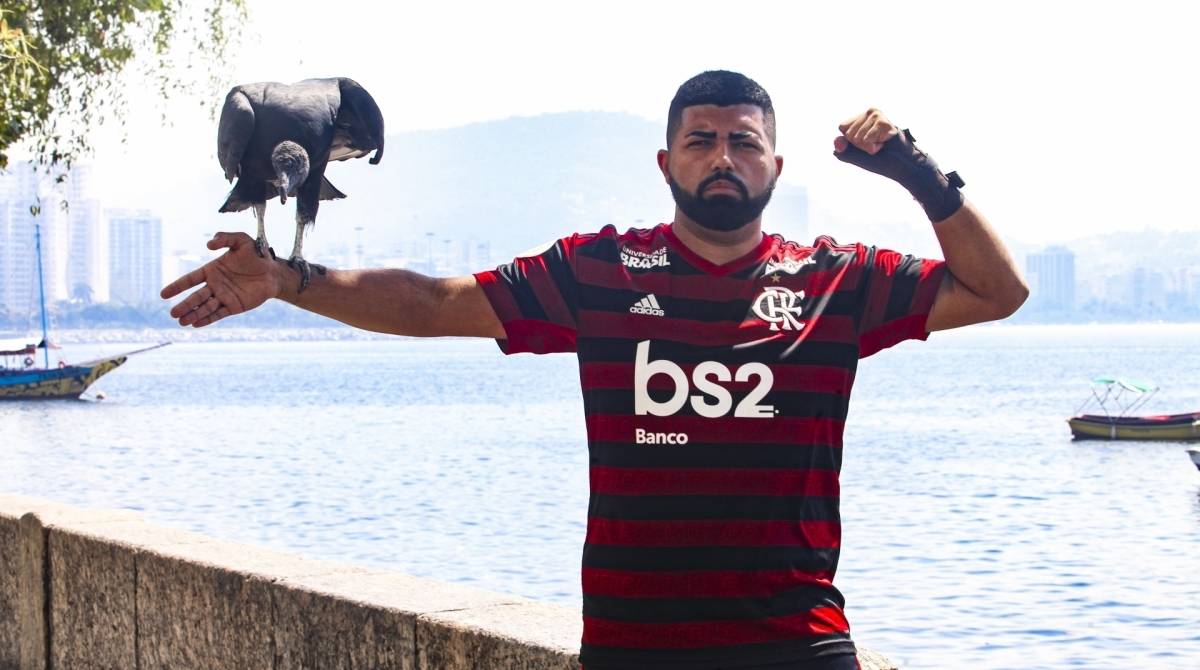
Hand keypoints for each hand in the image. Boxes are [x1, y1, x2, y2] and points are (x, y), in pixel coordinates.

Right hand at [160, 232, 283, 327]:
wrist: (274, 272)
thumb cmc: (257, 255)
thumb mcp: (242, 240)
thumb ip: (225, 238)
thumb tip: (208, 245)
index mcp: (212, 271)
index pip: (190, 280)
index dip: (177, 286)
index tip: (163, 295)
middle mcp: (215, 285)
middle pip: (195, 297)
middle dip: (184, 305)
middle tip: (172, 314)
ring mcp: (223, 297)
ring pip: (205, 307)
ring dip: (193, 314)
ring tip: (181, 321)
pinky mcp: (234, 306)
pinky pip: (218, 314)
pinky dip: (207, 319)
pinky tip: (196, 324)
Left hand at [833, 108, 898, 155]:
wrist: (901, 166)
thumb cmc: (879, 159)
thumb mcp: (855, 154)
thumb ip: (843, 148)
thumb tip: (837, 142)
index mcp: (863, 116)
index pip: (843, 127)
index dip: (851, 142)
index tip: (866, 144)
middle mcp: (870, 112)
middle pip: (849, 133)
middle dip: (860, 146)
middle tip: (876, 145)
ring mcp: (878, 115)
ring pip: (857, 138)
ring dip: (868, 148)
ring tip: (881, 145)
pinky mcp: (884, 122)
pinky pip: (867, 140)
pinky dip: (874, 148)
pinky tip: (885, 144)